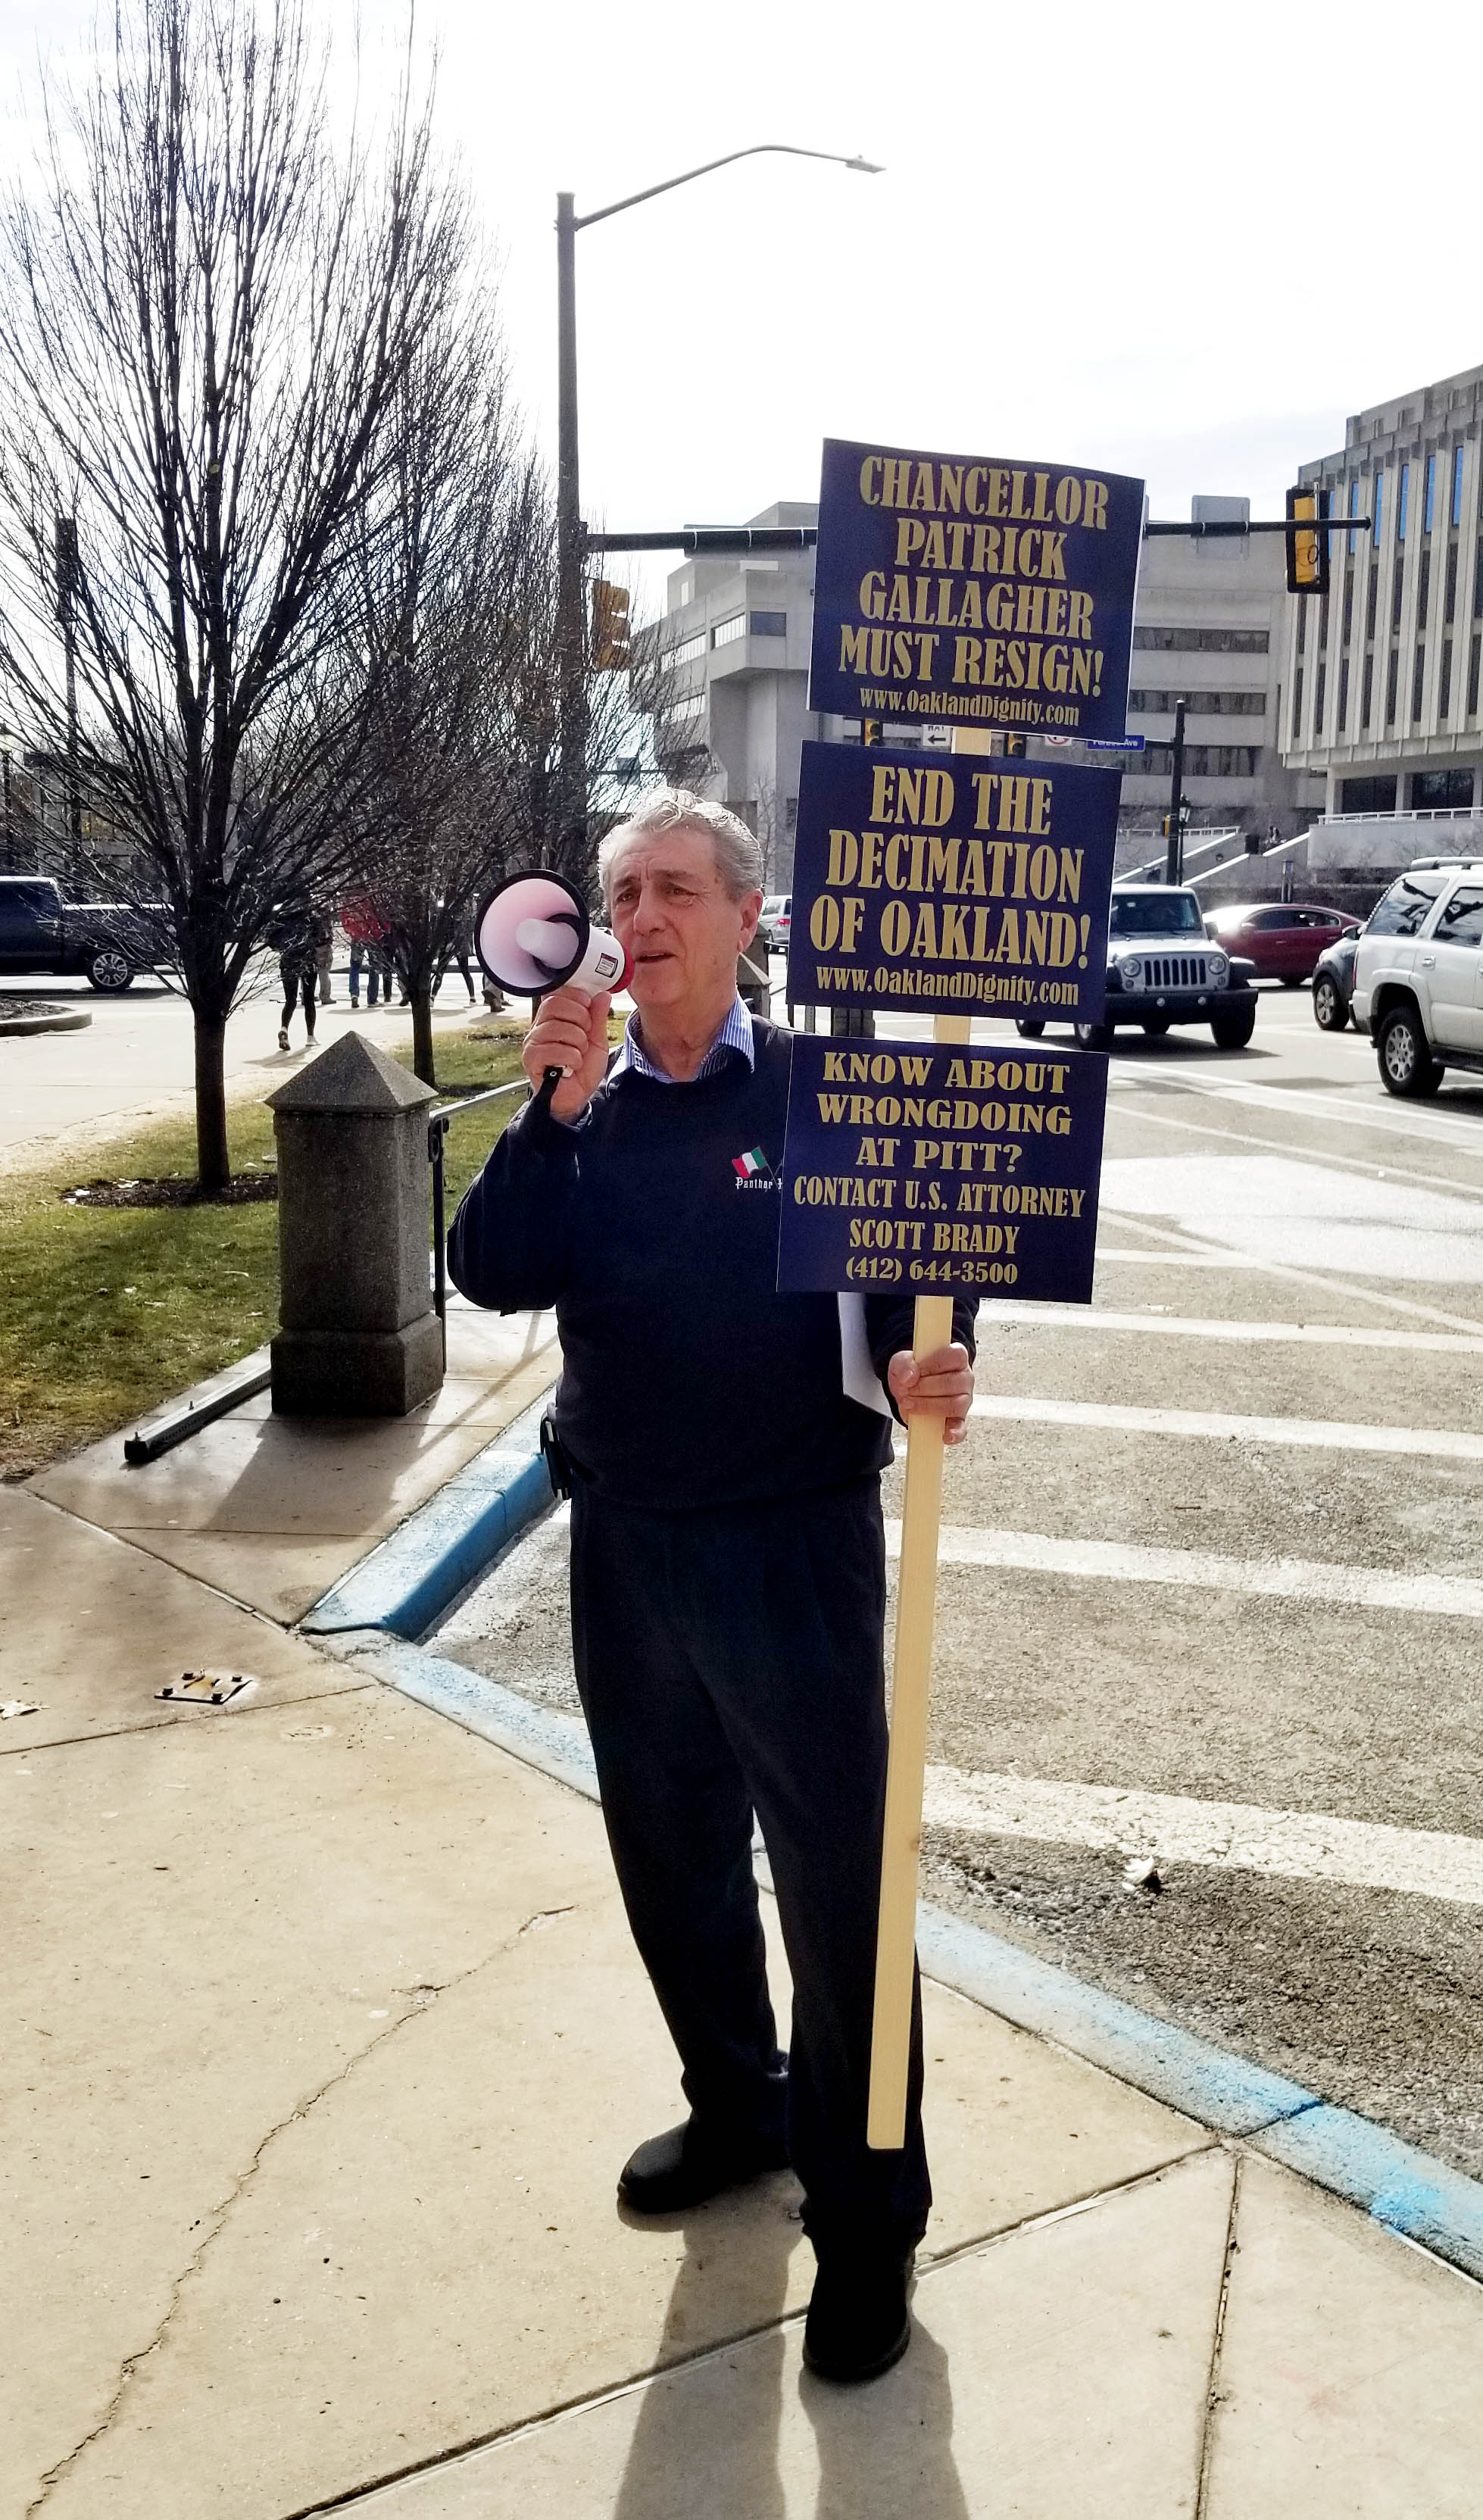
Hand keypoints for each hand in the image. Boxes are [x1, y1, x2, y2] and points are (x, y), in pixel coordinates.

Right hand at [522, 986, 612, 1122]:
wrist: (576, 1098)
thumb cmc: (582, 1070)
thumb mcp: (597, 1041)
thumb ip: (598, 1017)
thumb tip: (603, 994)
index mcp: (553, 1019)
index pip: (557, 993)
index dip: (576, 997)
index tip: (588, 1009)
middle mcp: (539, 1028)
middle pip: (553, 1004)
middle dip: (579, 1017)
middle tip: (585, 1035)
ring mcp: (533, 1043)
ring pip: (556, 1028)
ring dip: (577, 1042)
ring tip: (579, 1054)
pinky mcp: (531, 1059)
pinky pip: (553, 1050)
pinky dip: (571, 1058)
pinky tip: (572, 1066)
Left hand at [887, 1342, 974, 1445]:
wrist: (908, 1389)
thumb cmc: (913, 1372)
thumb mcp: (903, 1361)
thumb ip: (904, 1363)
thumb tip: (910, 1376)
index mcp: (956, 1358)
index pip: (954, 1356)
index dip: (932, 1364)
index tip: (915, 1370)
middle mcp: (964, 1378)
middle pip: (951, 1383)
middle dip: (923, 1387)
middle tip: (907, 1390)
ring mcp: (964, 1400)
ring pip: (954, 1405)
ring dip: (927, 1406)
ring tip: (909, 1404)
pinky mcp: (959, 1420)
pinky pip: (961, 1429)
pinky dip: (954, 1433)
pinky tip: (945, 1435)